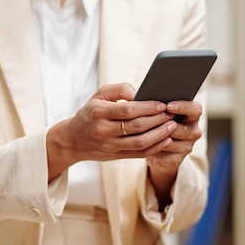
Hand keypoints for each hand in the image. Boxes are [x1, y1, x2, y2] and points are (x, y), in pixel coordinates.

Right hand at [46, 83, 176, 180]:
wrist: (73, 140)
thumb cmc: (90, 113)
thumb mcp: (98, 95)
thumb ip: (118, 89)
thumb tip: (138, 93)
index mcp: (98, 112)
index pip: (127, 110)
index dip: (147, 107)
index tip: (162, 104)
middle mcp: (103, 130)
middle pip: (136, 126)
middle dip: (157, 120)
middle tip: (171, 113)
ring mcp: (109, 146)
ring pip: (140, 142)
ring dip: (159, 135)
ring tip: (172, 126)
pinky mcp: (116, 156)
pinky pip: (139, 154)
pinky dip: (155, 148)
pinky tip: (165, 139)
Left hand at [145, 100, 203, 208]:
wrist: (152, 148)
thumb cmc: (154, 123)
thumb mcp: (157, 111)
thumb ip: (156, 104)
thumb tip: (140, 96)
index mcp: (191, 116)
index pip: (195, 109)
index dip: (184, 107)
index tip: (169, 106)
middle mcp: (193, 131)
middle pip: (184, 128)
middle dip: (166, 123)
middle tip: (153, 118)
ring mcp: (186, 147)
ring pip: (171, 140)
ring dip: (156, 135)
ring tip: (141, 129)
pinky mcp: (176, 160)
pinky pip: (162, 151)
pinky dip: (151, 145)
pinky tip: (140, 141)